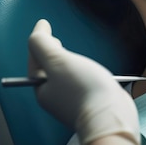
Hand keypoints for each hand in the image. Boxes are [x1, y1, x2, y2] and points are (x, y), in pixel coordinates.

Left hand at [28, 19, 139, 144]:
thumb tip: (39, 26)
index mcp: (43, 90)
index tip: (52, 34)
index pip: (35, 63)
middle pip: (51, 70)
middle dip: (55, 55)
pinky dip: (88, 74)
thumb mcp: (57, 61)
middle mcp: (56, 98)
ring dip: (74, 64)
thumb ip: (43, 44)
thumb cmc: (82, 89)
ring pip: (69, 76)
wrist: (110, 118)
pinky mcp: (92, 104)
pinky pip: (85, 84)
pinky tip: (97, 72)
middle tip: (60, 44)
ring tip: (79, 58)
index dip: (41, 46)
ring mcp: (74, 103)